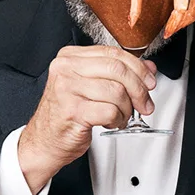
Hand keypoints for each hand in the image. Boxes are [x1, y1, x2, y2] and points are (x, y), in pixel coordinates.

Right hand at [17, 45, 157, 193]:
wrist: (44, 141)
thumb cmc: (66, 114)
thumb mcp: (91, 86)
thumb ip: (117, 74)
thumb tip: (147, 68)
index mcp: (70, 57)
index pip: (113, 53)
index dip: (138, 67)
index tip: (149, 81)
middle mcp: (66, 69)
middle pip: (118, 70)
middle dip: (139, 89)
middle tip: (145, 104)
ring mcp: (68, 89)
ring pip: (117, 92)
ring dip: (127, 109)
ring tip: (122, 116)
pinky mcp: (73, 111)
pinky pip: (110, 111)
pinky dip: (118, 120)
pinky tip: (112, 122)